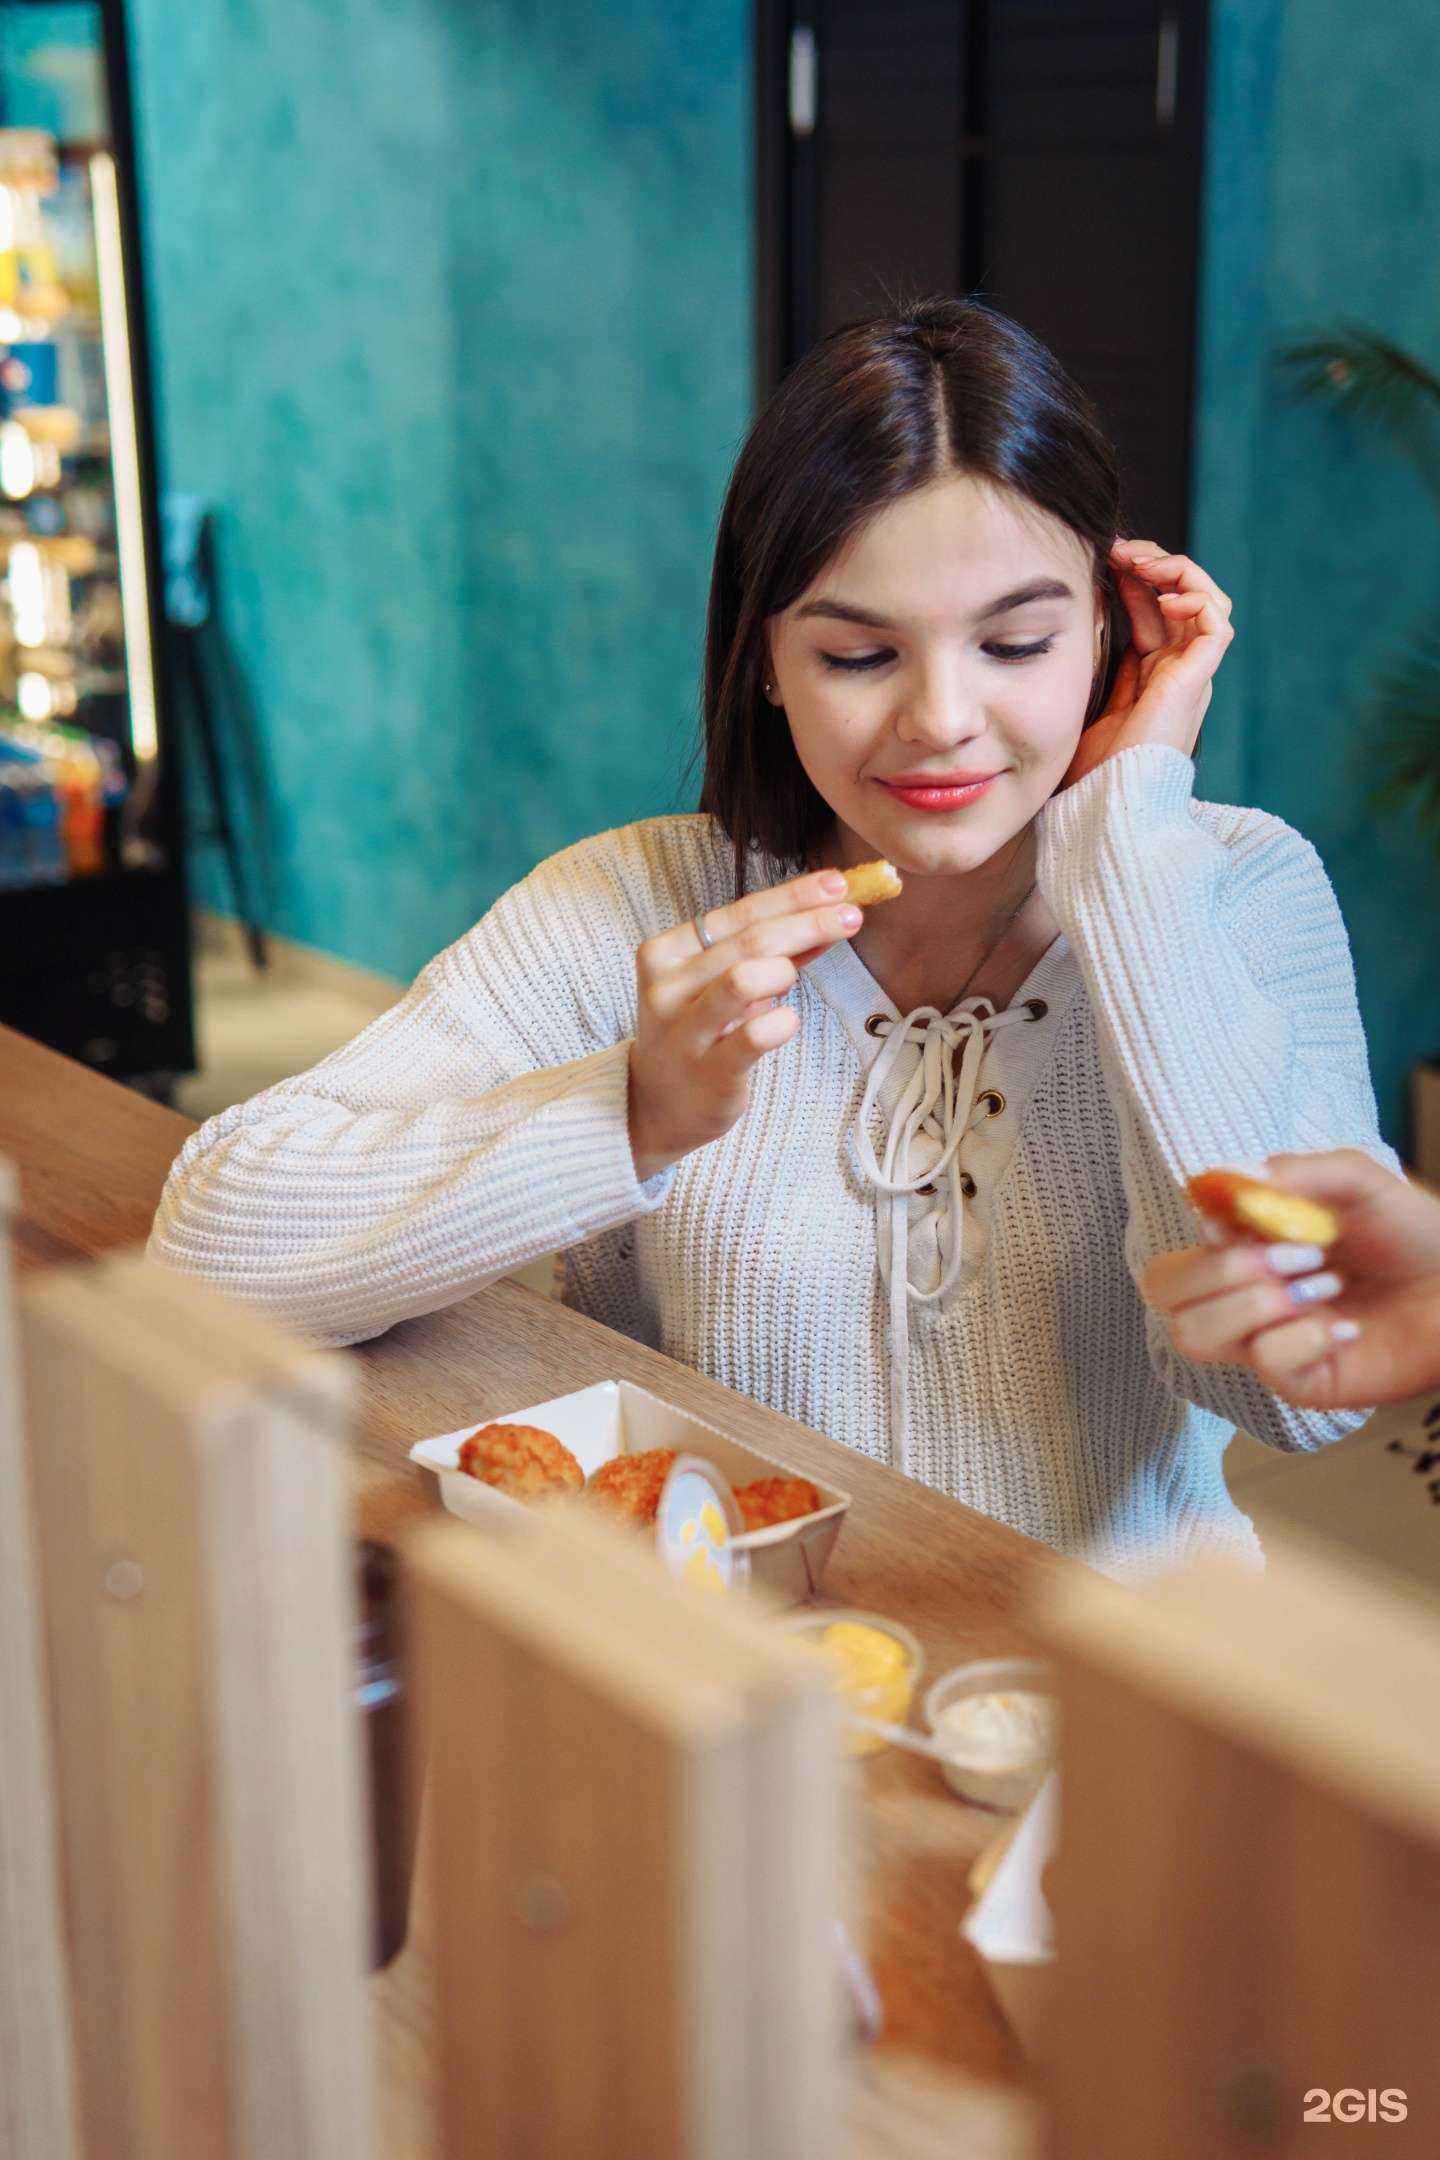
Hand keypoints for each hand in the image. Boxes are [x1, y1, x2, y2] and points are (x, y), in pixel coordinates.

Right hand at [627, 868, 862, 1180]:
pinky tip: (790, 1020)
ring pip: (742, 979)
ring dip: (785, 968)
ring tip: (796, 975)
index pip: (738, 913)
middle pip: (749, 940)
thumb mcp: (720, 983)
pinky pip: (752, 1037)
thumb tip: (829, 912)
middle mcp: (667, 986)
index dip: (792, 896)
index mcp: (666, 951)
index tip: (837, 883)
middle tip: (852, 914)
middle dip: (807, 922)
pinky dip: (780, 1023)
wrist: (657, 1103)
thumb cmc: (697, 1032)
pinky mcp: (707, 1070)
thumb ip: (769, 951)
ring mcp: (684, 1030)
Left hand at [1063, 539, 1234, 788]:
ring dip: (1177, 571)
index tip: (1103, 559)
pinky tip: (1162, 594)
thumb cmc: (1090, 767)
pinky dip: (1196, 598)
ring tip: (1140, 561)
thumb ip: (1095, 662)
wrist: (1106, 801)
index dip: (1134, 580)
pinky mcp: (1197, 680)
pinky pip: (1216, 624)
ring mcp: (1191, 675)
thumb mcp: (1086, 699)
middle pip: (1182, 598)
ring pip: (1206, 601)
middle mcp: (1178, 672)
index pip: (1154, 611)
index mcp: (1153, 676)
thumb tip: (1086, 617)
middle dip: (1154, 564)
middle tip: (1119, 549)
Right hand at [1141, 1151, 1439, 1408]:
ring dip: (1254, 1303)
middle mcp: (1241, 1295)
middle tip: (1298, 1256)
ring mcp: (1263, 1341)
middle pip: (1162, 1291)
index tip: (1269, 1214)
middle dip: (1221, 1268)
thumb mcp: (1354, 1180)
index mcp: (1243, 1245)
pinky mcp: (1297, 1381)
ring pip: (1193, 1334)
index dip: (1214, 1226)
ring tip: (1322, 1288)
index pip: (1177, 1240)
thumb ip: (1292, 1172)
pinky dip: (1306, 1337)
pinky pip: (1265, 1363)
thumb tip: (1222, 1180)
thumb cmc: (1412, 1232)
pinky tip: (1347, 1327)